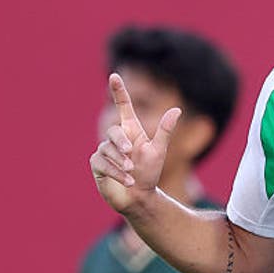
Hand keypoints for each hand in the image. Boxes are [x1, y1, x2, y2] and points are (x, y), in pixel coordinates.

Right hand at [90, 73, 179, 213]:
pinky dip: (116, 172)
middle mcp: (116, 138)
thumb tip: (177, 109)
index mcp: (131, 131)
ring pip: (107, 149)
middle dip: (122, 143)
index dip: (119, 91)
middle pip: (113, 130)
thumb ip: (165, 131)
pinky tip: (127, 181)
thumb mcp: (158, 151)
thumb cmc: (150, 173)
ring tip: (132, 172)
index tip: (114, 75)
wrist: (140, 197)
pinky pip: (102, 163)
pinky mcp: (97, 165)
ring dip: (122, 162)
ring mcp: (105, 151)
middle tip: (131, 155)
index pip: (123, 107)